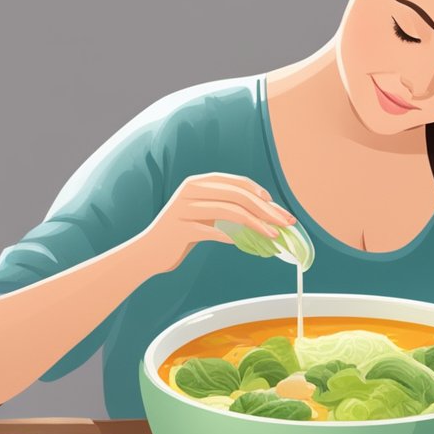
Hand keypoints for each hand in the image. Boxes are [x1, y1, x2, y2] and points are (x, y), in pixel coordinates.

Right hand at [135, 173, 295, 272]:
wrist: (148, 251)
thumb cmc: (181, 233)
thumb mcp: (203, 215)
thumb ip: (226, 210)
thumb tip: (265, 216)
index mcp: (198, 182)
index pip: (236, 182)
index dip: (260, 193)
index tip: (277, 207)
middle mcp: (191, 190)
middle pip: (237, 196)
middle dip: (265, 210)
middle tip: (285, 223)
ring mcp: (184, 209)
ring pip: (229, 212)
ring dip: (256, 225)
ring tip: (273, 236)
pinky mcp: (181, 229)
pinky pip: (214, 231)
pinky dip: (233, 238)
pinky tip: (246, 245)